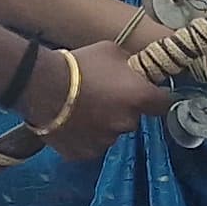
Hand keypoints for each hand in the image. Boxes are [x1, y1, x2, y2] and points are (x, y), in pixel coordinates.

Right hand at [36, 40, 166, 155]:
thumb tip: (136, 71)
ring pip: (112, 132)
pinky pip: (91, 145)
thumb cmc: (79, 65)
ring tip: (83, 110)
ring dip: (104, 123)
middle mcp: (127, 123)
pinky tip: (72, 123)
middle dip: (124, 109)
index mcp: (139, 97)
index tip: (148, 92)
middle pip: (134, 118)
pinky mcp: (85, 154)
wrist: (42, 87)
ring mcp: (106, 141)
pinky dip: (86, 137)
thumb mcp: (111, 51)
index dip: (156, 97)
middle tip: (104, 96)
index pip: (164, 103)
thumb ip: (130, 64)